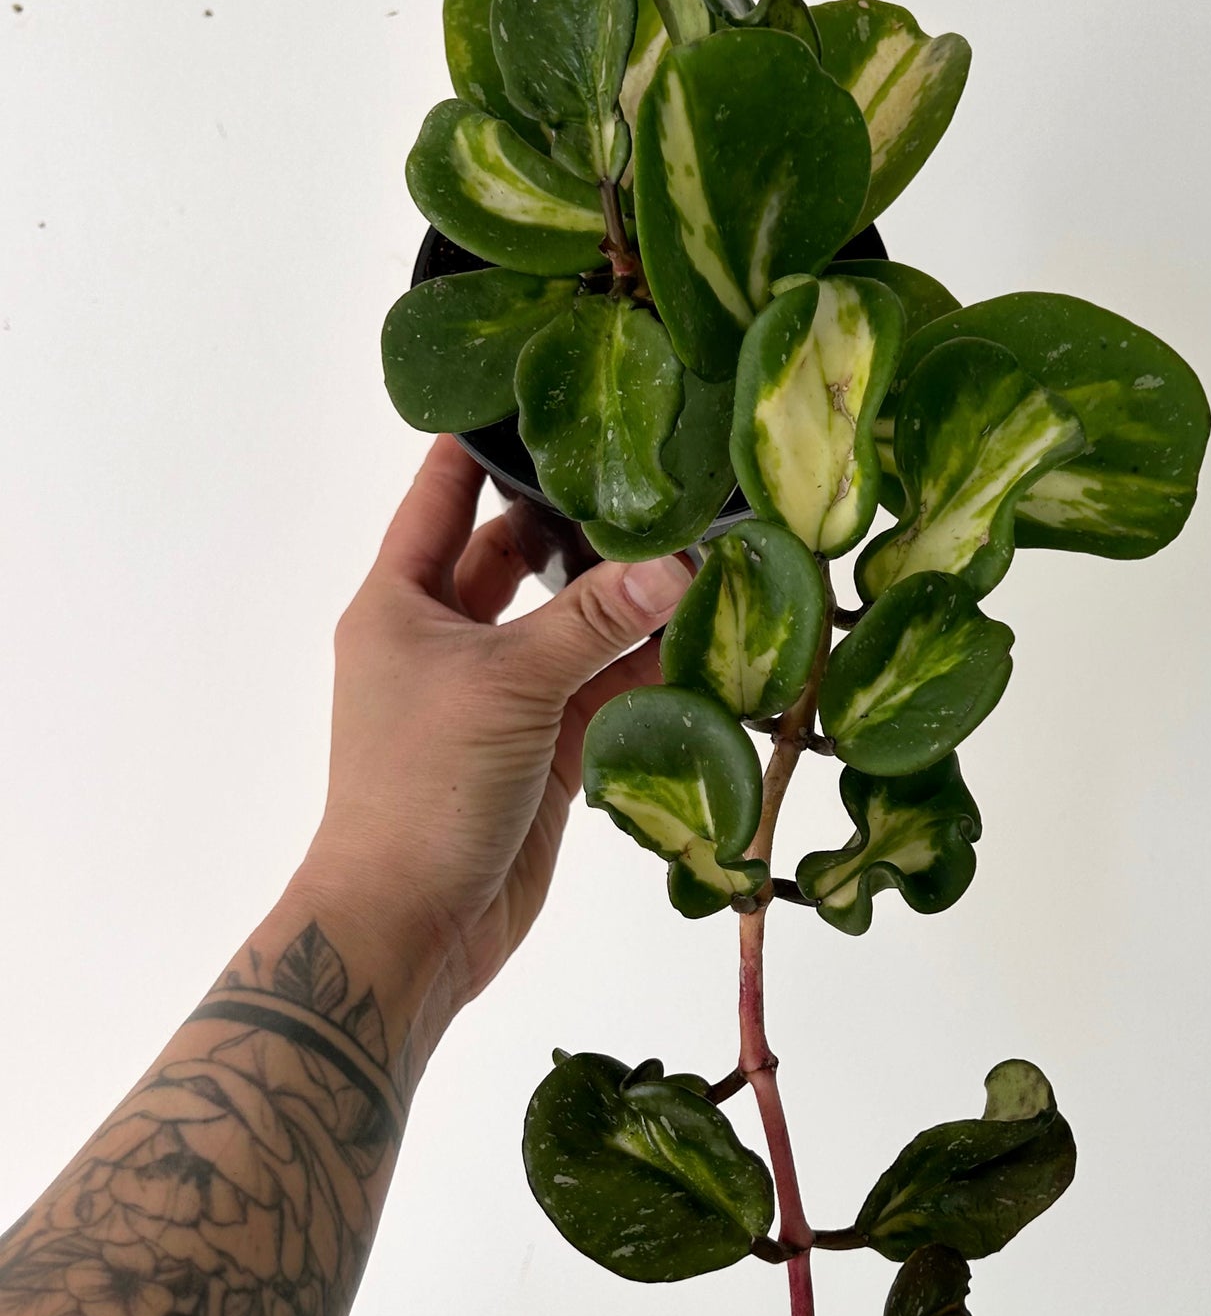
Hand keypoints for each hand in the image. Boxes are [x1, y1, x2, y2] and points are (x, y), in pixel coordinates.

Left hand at [298, 434, 693, 1029]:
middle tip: (654, 474)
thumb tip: (686, 560)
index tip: (548, 390)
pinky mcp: (544, 746)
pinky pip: (599, 689)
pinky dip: (643, 669)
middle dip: (580, 521)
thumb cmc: (425, 784)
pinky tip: (703, 639)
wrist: (413, 925)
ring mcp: (499, 693)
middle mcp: (447, 637)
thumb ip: (597, 619)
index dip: (486, 439)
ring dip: (625, 601)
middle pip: (518, 553)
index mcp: (403, 600)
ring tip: (700, 549)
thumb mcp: (509, 683)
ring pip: (569, 625)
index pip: (442, 491)